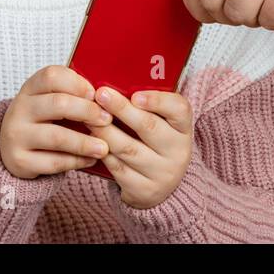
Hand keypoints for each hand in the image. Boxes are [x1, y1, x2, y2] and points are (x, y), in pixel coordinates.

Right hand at [0, 65, 114, 178]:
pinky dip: (76, 161)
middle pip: (58, 104)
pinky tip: (90, 160)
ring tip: (104, 147)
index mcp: (30, 88)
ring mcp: (17, 135)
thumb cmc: (42, 120)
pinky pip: (54, 161)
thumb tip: (106, 99)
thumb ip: (72, 95)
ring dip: (85, 142)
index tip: (95, 94)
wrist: (13, 148)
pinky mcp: (19, 160)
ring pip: (57, 136)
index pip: (52, 76)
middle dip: (87, 111)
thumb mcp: (49, 101)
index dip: (77, 83)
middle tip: (107, 119)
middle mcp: (20, 109)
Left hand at [90, 86, 192, 208]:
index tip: (136, 95)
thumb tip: (117, 82)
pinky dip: (103, 152)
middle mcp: (178, 151)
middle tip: (101, 95)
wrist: (163, 186)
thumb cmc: (156, 143)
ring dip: (105, 131)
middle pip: (148, 127)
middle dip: (122, 109)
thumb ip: (147, 106)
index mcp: (184, 128)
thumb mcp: (163, 124)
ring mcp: (162, 173)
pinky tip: (91, 141)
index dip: (158, 101)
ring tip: (89, 117)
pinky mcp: (144, 190)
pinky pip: (118, 169)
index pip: (179, 110)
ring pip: (128, 149)